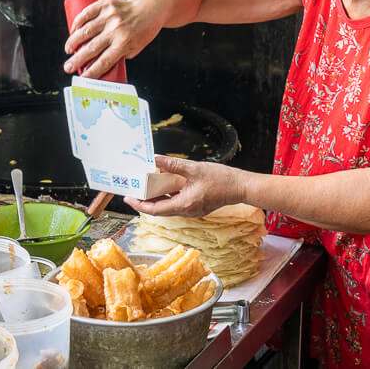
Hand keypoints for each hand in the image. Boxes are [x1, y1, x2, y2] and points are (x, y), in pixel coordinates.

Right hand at [63, 0, 167, 78]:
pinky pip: (87, 13)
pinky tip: (72, 30)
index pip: (104, 61)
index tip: (82, 78)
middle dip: (77, 60)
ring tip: (68, 50)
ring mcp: (110, 16)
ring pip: (85, 31)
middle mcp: (116, 29)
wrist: (150, 8)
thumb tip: (99, 65)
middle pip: (92, 48)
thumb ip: (118, 56)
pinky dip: (77, 22)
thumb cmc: (143, 31)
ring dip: (73, 42)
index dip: (91, 72)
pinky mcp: (106, 4)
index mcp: (125, 43)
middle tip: (68, 67)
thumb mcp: (135, 48)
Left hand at [123, 156, 246, 216]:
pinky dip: (168, 193)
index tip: (128, 198)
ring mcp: (191, 209)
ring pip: (168, 205)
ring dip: (156, 196)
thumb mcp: (194, 168)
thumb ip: (173, 164)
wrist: (240, 186)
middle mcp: (187, 210)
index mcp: (184, 205)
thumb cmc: (222, 180)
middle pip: (160, 208)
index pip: (155, 210)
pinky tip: (163, 182)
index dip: (139, 205)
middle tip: (132, 190)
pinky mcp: (195, 204)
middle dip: (145, 200)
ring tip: (144, 185)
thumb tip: (156, 159)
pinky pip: (176, 201)